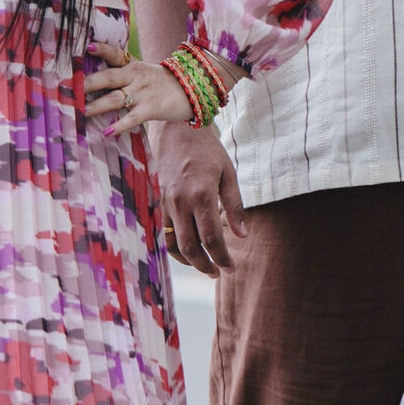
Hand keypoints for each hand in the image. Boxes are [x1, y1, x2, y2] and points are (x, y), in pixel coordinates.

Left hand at [84, 46, 197, 133]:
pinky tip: (107, 132)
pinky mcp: (151, 108)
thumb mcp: (142, 72)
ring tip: (82, 111)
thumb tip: (92, 81)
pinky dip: (119, 125)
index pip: (114, 54)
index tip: (86, 47)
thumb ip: (121, 74)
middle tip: (70, 87)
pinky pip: (132, 118)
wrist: (192, 90)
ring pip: (116, 98)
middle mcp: (135, 76)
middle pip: (109, 77)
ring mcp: (142, 92)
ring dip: (98, 105)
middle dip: (88, 83)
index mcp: (132, 65)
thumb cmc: (161, 83)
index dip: (101, 49)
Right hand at [155, 118, 246, 275]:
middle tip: (219, 274)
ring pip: (176, 244)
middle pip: (191, 247)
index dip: (222, 258)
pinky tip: (190, 253)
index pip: (212, 238)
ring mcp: (168, 203)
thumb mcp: (228, 174)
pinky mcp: (161, 203)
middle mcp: (181, 202)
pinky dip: (176, 249)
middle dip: (206, 265)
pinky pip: (166, 233)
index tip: (231, 268)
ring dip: (190, 261)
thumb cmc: (208, 150)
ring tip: (206, 268)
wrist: (177, 130)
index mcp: (202, 194)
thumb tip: (242, 236)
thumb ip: (235, 206)